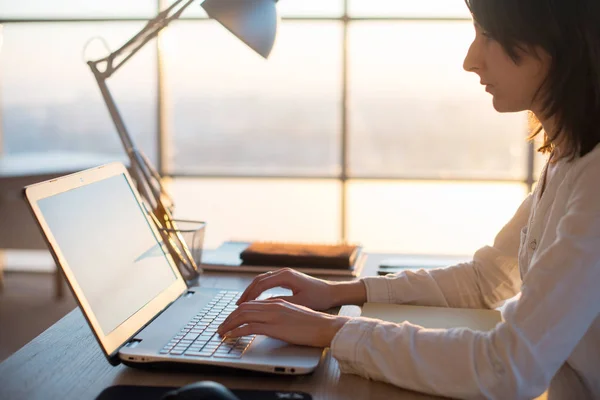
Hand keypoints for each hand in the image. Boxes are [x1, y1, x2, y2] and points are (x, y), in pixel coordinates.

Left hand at [218, 298, 350, 346]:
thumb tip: (269, 319)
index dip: (238, 311)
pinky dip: (236, 331)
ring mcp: (273, 315)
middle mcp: (273, 305)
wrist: (324, 326)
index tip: (231, 318)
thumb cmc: (313, 323)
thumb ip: (280, 312)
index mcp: (278, 301)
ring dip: (229, 323)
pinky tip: (230, 336)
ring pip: (243, 315)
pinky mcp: (274, 327)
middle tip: (221, 326)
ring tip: (221, 331)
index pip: (251, 303)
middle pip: (244, 307)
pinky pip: (249, 327)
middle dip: (229, 317)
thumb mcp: (294, 313)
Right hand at [236, 268, 336, 310]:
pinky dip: (259, 290)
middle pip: (258, 280)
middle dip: (247, 293)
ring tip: (242, 303)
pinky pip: (268, 282)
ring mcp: (285, 274)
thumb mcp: (299, 303)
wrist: (332, 292)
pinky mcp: (287, 278)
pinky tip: (255, 300)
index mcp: (286, 276)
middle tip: (237, 305)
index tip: (240, 306)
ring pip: (262, 280)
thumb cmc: (319, 298)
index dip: (249, 296)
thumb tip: (263, 306)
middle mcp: (283, 272)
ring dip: (251, 291)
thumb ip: (280, 303)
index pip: (261, 284)